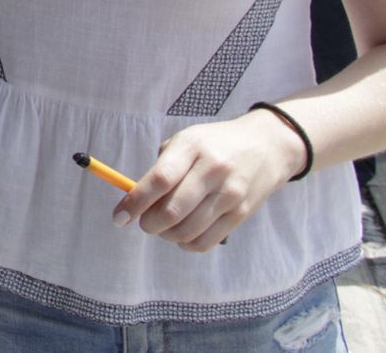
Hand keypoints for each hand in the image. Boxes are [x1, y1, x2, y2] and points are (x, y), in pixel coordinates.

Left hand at [115, 111, 306, 251]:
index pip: (159, 180)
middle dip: (148, 224)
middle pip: (172, 211)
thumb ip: (161, 169)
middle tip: (143, 222)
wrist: (267, 146)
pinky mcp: (241, 214)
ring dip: (166, 235)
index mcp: (192, 147)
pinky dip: (186, 244)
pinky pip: (205, 241)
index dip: (135, 202)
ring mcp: (230, 194)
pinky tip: (183, 232)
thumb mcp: (185, 142)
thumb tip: (135, 202)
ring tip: (163, 226)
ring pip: (187, 231)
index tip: (118, 217)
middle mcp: (213, 171)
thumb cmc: (214, 144)